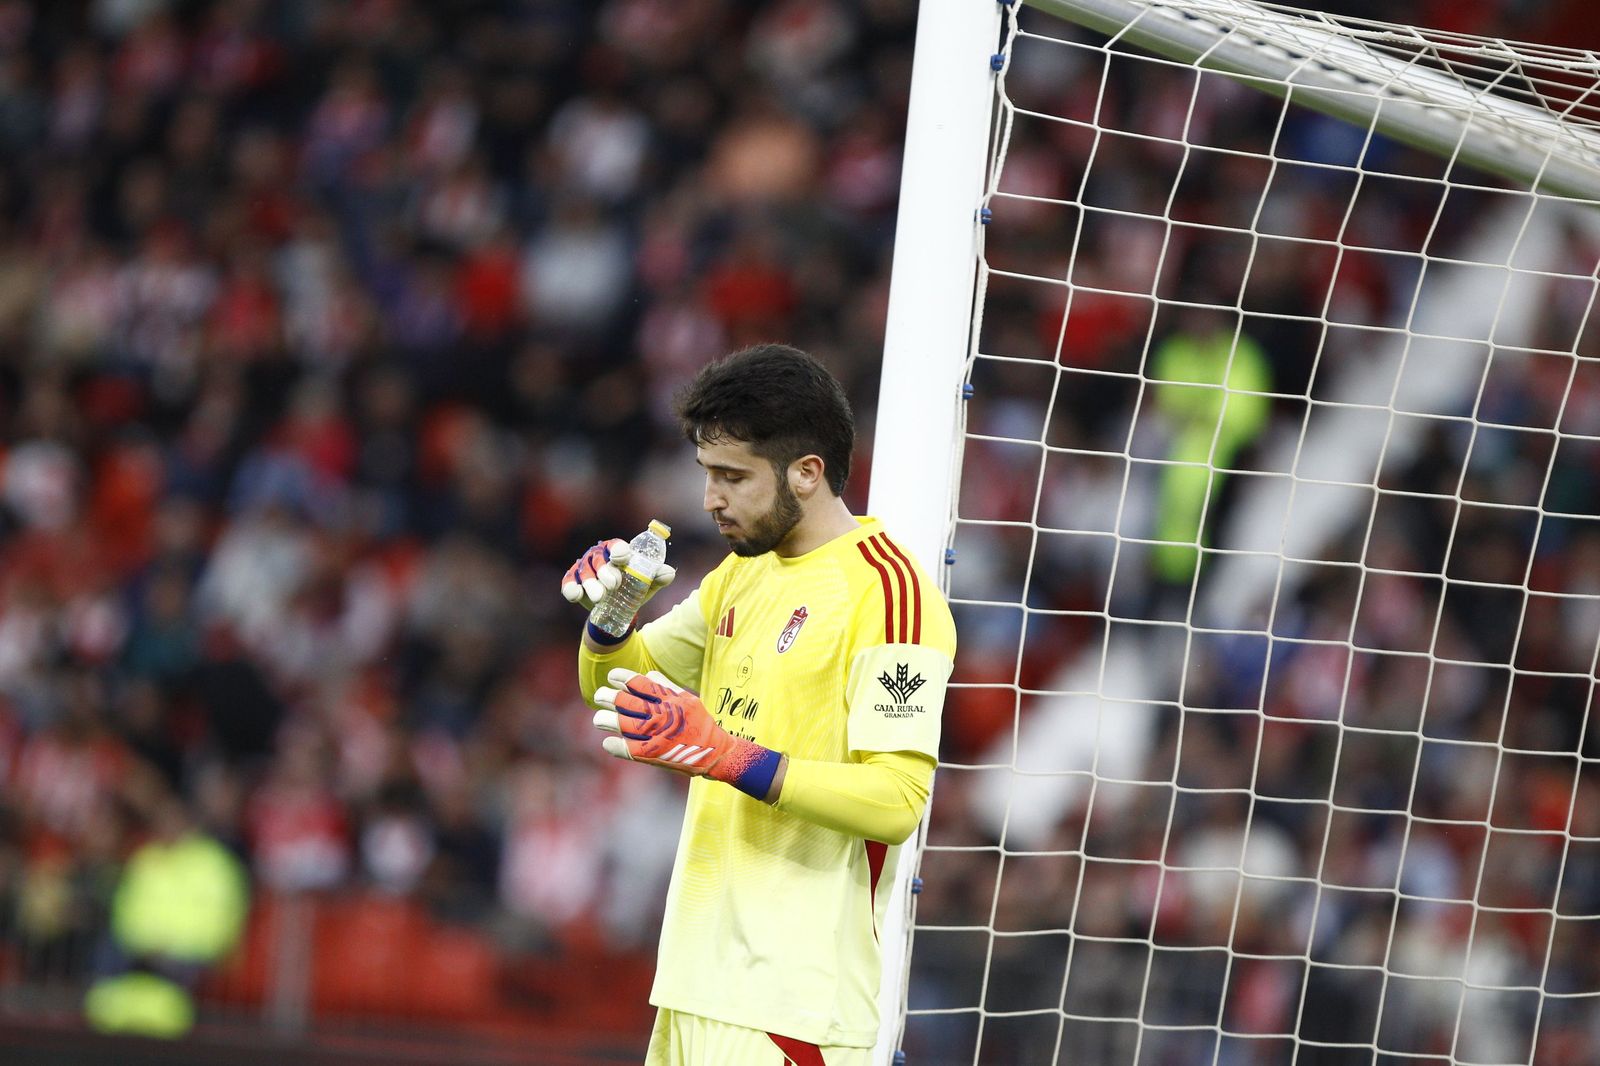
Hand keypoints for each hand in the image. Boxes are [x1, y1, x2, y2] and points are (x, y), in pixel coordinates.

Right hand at [561, 540, 676, 611]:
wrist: (618, 610)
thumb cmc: (633, 589)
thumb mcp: (647, 584)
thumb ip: (658, 577)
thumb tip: (669, 573)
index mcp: (616, 551)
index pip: (615, 545)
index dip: (618, 549)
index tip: (623, 558)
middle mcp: (598, 556)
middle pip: (599, 559)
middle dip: (606, 571)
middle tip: (614, 585)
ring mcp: (584, 569)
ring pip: (584, 572)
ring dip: (591, 584)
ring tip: (600, 598)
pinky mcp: (573, 582)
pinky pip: (569, 583)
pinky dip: (571, 588)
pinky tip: (575, 595)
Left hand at [592, 669, 780, 799]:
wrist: (713, 752)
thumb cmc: (699, 723)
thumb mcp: (687, 698)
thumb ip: (666, 686)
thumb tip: (647, 675)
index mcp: (669, 699)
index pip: (639, 683)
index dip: (622, 678)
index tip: (612, 677)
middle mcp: (661, 715)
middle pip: (626, 702)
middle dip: (608, 697)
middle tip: (601, 695)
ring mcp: (655, 735)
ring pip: (622, 724)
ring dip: (606, 720)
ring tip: (599, 719)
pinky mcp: (651, 754)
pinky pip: (626, 748)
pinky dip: (614, 745)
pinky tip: (608, 742)